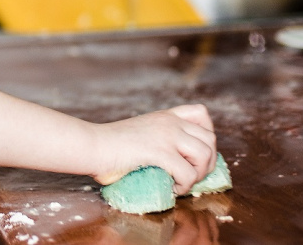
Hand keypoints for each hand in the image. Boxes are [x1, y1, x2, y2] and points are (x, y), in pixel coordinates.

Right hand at [88, 104, 216, 194]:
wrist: (92, 146)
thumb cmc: (108, 146)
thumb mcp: (140, 134)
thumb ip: (157, 140)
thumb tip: (171, 164)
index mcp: (164, 116)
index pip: (201, 113)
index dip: (207, 135)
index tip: (195, 152)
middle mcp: (169, 122)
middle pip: (210, 138)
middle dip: (208, 162)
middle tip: (192, 175)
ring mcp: (166, 135)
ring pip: (204, 155)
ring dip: (198, 174)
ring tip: (182, 182)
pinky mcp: (160, 152)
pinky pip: (188, 173)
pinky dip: (184, 187)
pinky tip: (172, 189)